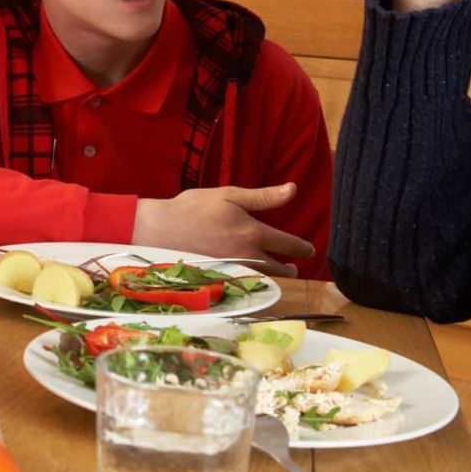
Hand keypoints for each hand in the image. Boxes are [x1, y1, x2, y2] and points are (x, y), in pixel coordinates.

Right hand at [131, 183, 315, 278]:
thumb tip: (292, 189)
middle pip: (281, 269)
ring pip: (264, 278)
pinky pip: (246, 282)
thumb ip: (264, 196)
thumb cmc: (194, 207)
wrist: (161, 229)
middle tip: (295, 265)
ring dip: (274, 275)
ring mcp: (234, 270)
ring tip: (277, 271)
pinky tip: (250, 274)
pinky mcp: (221, 278)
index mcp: (253, 233)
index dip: (303, 247)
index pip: (289, 245)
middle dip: (291, 268)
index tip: (309, 249)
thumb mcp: (230, 195)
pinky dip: (254, 280)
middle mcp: (248, 256)